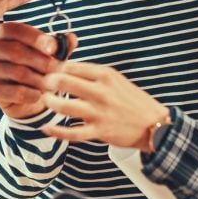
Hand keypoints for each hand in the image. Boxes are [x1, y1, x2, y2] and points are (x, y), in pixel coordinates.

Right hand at [0, 22, 76, 117]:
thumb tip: (72, 38)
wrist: (29, 94)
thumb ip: (62, 45)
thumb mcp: (52, 54)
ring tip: (52, 83)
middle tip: (58, 69)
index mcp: (5, 33)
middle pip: (16, 52)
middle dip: (42, 62)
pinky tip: (40, 95)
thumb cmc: (40, 67)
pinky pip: (14, 91)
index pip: (16, 30)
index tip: (53, 48)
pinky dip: (32, 94)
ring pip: (17, 72)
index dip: (35, 38)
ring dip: (40, 79)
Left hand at [41, 61, 168, 149]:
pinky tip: (46, 127)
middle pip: (64, 81)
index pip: (72, 66)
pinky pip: (72, 132)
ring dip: (50, 102)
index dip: (57, 68)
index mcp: (106, 75)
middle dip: (48, 82)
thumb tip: (68, 70)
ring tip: (46, 101)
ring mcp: (99, 112)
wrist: (153, 124)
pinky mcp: (99, 131)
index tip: (51, 71)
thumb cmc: (134, 101)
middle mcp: (101, 91)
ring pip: (64, 105)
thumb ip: (94, 75)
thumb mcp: (117, 80)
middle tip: (44, 84)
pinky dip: (56, 131)